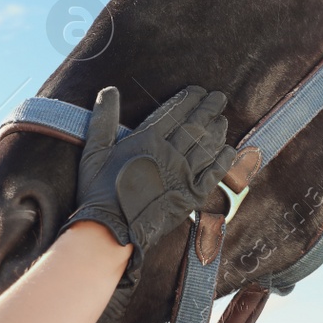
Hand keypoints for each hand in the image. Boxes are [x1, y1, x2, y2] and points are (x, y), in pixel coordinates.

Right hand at [62, 86, 236, 291]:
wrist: (111, 231)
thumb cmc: (99, 191)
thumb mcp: (94, 151)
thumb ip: (103, 119)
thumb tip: (109, 91)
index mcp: (147, 140)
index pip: (174, 112)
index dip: (189, 99)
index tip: (199, 91)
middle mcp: (170, 154)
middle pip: (195, 126)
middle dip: (209, 109)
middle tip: (220, 98)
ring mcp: (183, 176)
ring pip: (206, 147)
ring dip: (217, 132)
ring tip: (223, 121)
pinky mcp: (191, 197)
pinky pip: (213, 175)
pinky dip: (223, 162)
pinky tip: (229, 151)